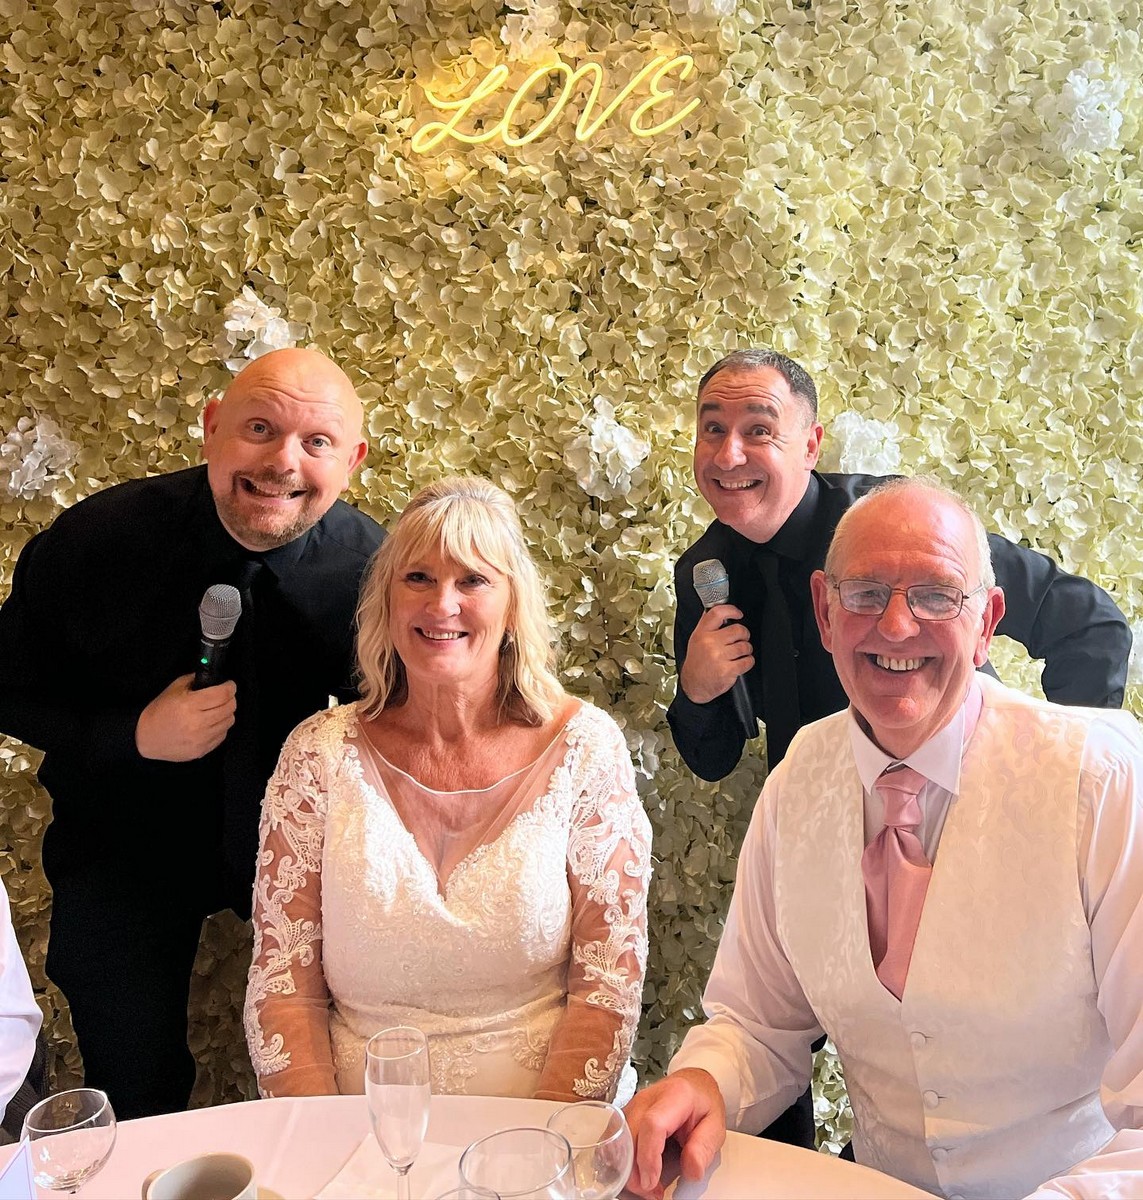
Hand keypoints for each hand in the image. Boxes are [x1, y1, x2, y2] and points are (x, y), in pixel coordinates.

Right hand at [135, 674, 236, 760]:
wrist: (144, 737)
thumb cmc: (159, 711)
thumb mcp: (174, 688)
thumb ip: (194, 680)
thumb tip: (214, 679)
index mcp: (189, 705)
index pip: (223, 694)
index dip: (230, 687)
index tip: (229, 685)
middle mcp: (197, 723)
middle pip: (230, 708)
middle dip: (230, 699)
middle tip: (223, 697)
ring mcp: (201, 739)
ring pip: (229, 722)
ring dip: (226, 713)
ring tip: (216, 710)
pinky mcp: (201, 751)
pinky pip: (222, 736)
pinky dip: (220, 727)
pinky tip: (210, 724)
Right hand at [624, 1068, 726, 1198]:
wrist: (693, 1084)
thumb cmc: (703, 1104)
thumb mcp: (715, 1127)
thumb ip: (704, 1148)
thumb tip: (692, 1170)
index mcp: (675, 1096)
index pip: (653, 1124)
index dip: (648, 1156)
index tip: (652, 1181)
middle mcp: (648, 1097)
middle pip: (629, 1132)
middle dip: (634, 1169)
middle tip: (651, 1191)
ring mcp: (634, 1103)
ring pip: (617, 1137)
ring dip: (625, 1166)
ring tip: (645, 1184)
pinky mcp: (626, 1113)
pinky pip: (615, 1138)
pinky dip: (620, 1159)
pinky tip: (635, 1173)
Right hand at [679, 605, 753, 704]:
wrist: (694, 684)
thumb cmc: (697, 662)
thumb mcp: (696, 639)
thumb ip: (708, 625)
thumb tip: (722, 611)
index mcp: (702, 633)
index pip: (717, 613)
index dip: (732, 610)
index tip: (738, 614)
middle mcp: (709, 643)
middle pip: (738, 630)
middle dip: (744, 635)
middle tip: (740, 640)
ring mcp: (718, 657)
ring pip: (745, 646)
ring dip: (746, 650)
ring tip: (738, 654)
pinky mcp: (727, 670)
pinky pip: (747, 661)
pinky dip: (747, 662)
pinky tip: (740, 663)